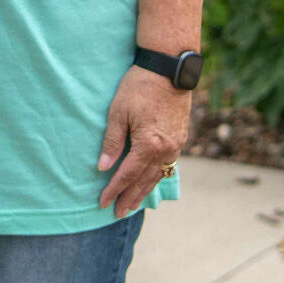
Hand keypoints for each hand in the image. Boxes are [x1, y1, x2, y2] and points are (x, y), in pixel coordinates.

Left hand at [97, 64, 190, 219]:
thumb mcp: (118, 112)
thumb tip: (103, 168)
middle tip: (118, 213)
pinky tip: (149, 181)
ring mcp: (176, 145)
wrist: (169, 69)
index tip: (103, 202)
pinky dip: (156, 177)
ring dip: (144, 191)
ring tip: (132, 204)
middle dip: (130, 197)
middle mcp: (166, 150)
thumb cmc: (139, 87)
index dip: (114, 190)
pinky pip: (167, 165)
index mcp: (149, 145)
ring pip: (158, 175)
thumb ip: (111, 142)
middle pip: (144, 181)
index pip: (127, 175)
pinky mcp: (180, 138)